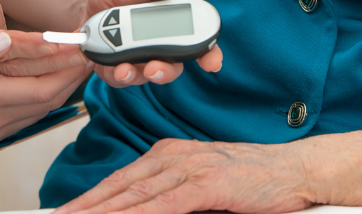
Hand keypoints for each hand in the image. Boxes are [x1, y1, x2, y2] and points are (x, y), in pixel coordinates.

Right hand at [0, 28, 89, 155]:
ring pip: (41, 108)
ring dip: (62, 86)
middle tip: (91, 49)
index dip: (66, 64)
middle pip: (50, 98)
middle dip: (73, 74)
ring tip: (77, 61)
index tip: (82, 43)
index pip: (41, 84)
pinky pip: (27, 115)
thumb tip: (4, 37)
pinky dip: (45, 97)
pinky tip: (48, 83)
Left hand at [54, 139, 311, 213]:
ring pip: (135, 196)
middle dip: (84, 207)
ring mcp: (190, 167)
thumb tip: (138, 212)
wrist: (295, 170)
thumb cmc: (253, 181)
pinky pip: (166, 203)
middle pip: (119, 188)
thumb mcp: (203, 187)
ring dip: (102, 212)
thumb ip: (171, 197)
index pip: (119, 181)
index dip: (89, 199)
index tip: (66, 213)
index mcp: (168, 154)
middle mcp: (173, 156)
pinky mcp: (208, 183)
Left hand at [83, 0, 222, 88]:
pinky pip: (121, 79)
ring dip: (137, 75)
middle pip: (172, 67)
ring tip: (124, 69)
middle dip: (166, 71)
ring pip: (146, 77)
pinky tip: (112, 66)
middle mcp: (157, 48)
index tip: (213, 62)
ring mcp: (138, 61)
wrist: (83, 4)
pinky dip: (117, 74)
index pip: (194, 43)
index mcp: (167, 25)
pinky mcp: (117, 70)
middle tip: (155, 67)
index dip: (208, 54)